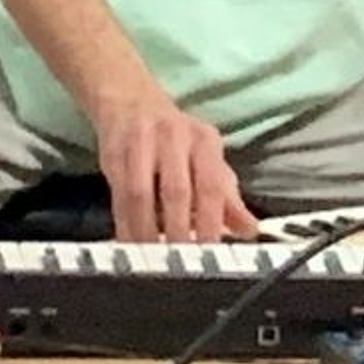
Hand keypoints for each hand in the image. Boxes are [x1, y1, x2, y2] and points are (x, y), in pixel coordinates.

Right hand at [92, 89, 259, 243]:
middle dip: (178, 230)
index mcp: (204, 140)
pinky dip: (124, 224)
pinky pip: (117, 197)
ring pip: (141, 195)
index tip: (211, 251)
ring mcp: (140, 145)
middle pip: (176, 191)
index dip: (211, 220)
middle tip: (181, 262)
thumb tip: (251, 229)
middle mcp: (173, 138)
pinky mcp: (112, 155)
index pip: (211, 184)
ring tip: (154, 259)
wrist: (130, 102)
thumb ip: (228, 195)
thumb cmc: (177, 138)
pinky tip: (130, 244)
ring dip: (147, 231)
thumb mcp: (208, 158)